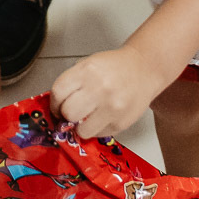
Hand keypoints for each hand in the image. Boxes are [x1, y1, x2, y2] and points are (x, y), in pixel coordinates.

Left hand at [50, 46, 170, 138]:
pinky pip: (99, 134)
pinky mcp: (121, 122)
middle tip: (70, 113)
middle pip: (68, 113)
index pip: (58, 93)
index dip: (54, 103)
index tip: (57, 107)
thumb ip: (72, 82)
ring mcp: (112, 107)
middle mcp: (99, 88)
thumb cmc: (115, 67)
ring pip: (82, 130)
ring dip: (81, 126)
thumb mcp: (89, 64)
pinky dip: (97, 128)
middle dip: (66, 115)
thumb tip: (56, 106)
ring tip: (87, 118)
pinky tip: (102, 117)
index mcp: (87, 71)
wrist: (144, 69)